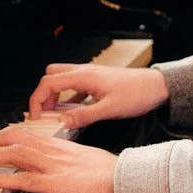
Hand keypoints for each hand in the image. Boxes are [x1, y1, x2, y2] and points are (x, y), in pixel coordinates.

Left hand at [0, 127, 119, 192]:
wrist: (127, 181)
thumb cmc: (113, 174)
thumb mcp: (87, 161)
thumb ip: (69, 162)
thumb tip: (60, 169)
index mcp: (61, 145)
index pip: (25, 133)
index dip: (3, 136)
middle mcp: (54, 150)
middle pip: (13, 138)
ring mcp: (53, 166)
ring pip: (12, 154)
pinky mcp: (54, 183)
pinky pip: (20, 179)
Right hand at [27, 62, 167, 128]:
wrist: (156, 86)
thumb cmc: (137, 94)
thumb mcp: (110, 109)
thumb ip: (84, 116)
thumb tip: (63, 121)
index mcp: (84, 76)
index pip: (48, 83)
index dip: (37, 100)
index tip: (36, 117)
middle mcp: (84, 72)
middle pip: (51, 76)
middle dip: (43, 95)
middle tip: (44, 114)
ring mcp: (90, 75)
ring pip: (62, 79)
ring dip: (55, 95)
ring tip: (55, 115)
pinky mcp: (97, 81)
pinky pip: (74, 86)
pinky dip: (67, 97)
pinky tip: (72, 111)